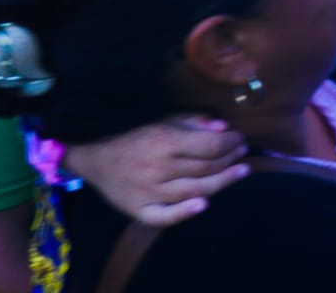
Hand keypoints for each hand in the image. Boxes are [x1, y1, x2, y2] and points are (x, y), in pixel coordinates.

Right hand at [63, 114, 248, 226]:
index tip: (240, 138)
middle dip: (230, 160)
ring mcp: (147, 191)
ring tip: (240, 172)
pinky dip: (183, 213)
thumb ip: (194, 121)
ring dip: (222, 182)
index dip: (231, 143)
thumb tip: (224, 128)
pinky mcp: (137, 209)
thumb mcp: (163, 118)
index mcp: (165, 141)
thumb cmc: (134, 133)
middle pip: (206, 169)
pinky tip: (203, 205)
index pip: (210, 146)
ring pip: (194, 191)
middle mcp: (158, 167)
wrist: (93, 153)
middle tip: (242, 153)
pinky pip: (162, 217)